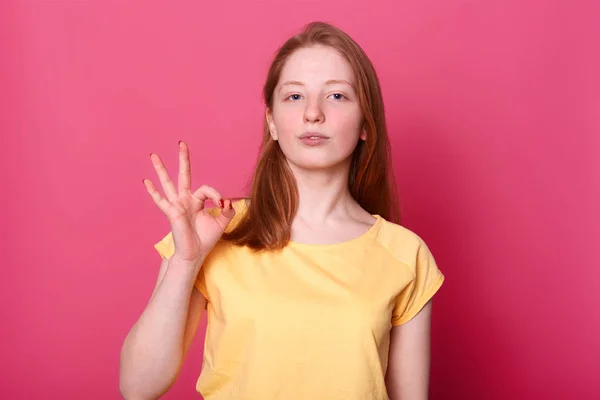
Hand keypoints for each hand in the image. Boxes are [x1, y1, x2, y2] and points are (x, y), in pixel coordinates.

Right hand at [143, 141, 234, 263]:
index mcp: (196, 201)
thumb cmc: (205, 239)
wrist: (194, 254)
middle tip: (181, 143)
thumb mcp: (221, 222)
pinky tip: (146, 181)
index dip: (215, 195)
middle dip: (183, 159)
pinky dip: (153, 191)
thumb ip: (227, 210)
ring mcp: (176, 205)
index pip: (206, 189)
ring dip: (161, 169)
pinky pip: (161, 201)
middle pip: (184, 175)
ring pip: (168, 183)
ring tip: (153, 155)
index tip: (221, 205)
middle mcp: (185, 200)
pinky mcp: (172, 213)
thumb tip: (228, 200)